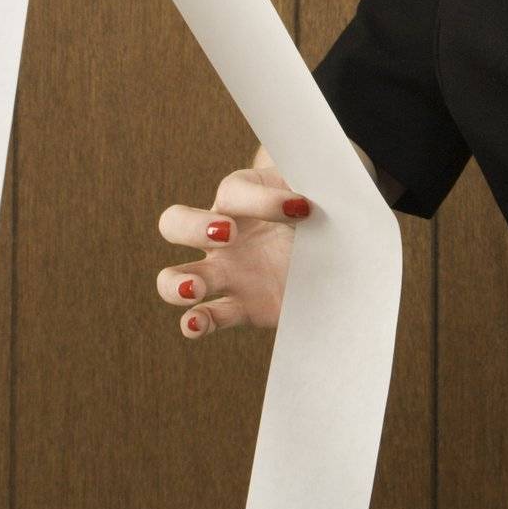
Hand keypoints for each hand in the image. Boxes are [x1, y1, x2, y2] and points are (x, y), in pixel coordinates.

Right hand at [156, 146, 313, 336]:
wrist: (331, 239)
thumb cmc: (318, 202)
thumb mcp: (316, 187)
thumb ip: (311, 184)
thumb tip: (310, 201)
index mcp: (241, 195)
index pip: (234, 192)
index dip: (263, 200)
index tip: (302, 207)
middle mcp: (223, 233)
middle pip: (176, 223)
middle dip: (193, 227)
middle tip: (229, 234)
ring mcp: (226, 272)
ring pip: (176, 277)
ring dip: (177, 282)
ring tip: (195, 287)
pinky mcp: (240, 305)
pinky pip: (207, 316)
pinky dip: (195, 323)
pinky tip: (195, 324)